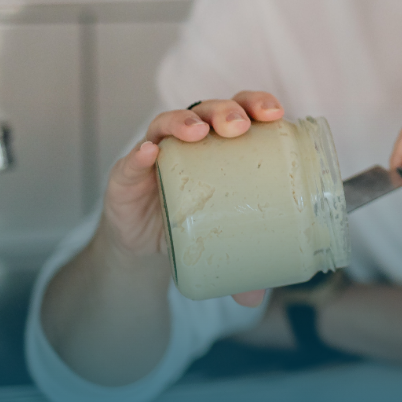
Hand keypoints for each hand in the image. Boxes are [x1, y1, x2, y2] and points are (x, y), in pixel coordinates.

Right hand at [100, 90, 283, 306]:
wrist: (142, 247)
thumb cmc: (193, 227)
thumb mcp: (221, 242)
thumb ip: (239, 264)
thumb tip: (254, 298)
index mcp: (223, 147)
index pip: (242, 111)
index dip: (257, 104)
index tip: (275, 114)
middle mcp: (190, 143)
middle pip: (208, 110)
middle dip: (226, 111)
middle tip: (238, 127)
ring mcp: (156, 155)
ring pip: (169, 123)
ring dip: (185, 122)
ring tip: (198, 133)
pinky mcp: (126, 176)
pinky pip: (130, 161)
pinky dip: (139, 155)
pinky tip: (148, 155)